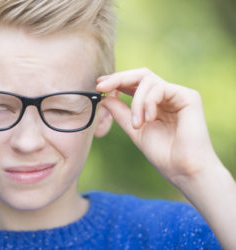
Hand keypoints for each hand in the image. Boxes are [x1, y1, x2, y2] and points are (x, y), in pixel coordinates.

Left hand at [96, 68, 220, 184]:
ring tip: (136, 125)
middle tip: (102, 86)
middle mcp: (166, 96)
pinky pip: (160, 88)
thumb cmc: (162, 154)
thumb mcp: (134, 130)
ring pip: (148, 80)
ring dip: (136, 102)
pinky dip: (148, 102)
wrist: (183, 170)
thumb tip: (104, 98)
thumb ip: (121, 113)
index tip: (99, 85)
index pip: (134, 84)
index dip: (116, 80)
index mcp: (154, 103)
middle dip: (119, 78)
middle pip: (141, 75)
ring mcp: (178, 95)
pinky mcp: (188, 97)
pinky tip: (148, 120)